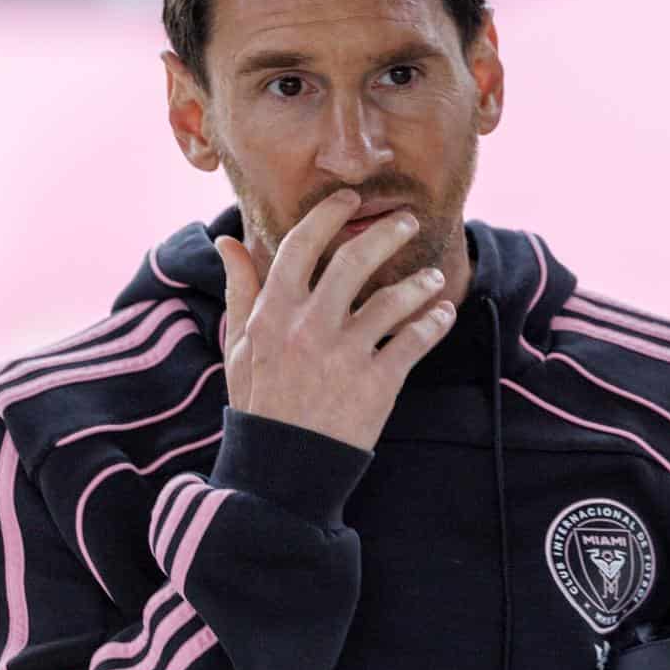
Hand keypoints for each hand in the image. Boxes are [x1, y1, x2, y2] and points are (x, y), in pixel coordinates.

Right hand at [212, 189, 454, 450]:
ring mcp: (344, 356)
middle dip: (386, 234)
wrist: (285, 468)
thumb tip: (227, 243)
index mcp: (272, 315)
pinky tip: (443, 314)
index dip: (327, 215)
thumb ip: (240, 291)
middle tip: (408, 222)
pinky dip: (435, 323)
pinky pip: (414, 341)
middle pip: (354, 261)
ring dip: (421, 283)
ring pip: (392, 301)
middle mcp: (308, 328)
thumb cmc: (262, 402)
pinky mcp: (376, 385)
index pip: (300, 246)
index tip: (349, 201)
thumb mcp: (240, 346)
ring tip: (435, 278)